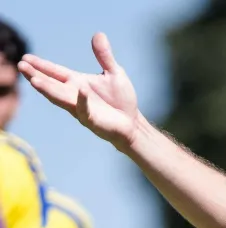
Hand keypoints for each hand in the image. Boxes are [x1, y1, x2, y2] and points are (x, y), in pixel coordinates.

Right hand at [18, 33, 140, 148]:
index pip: (56, 72)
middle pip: (52, 84)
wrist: (132, 122)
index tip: (25, 58)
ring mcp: (81, 108)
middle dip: (37, 76)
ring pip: (61, 98)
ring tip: (35, 80)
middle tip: (21, 66)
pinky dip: (83, 101)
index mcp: (78, 82)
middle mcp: (75, 95)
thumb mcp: (114, 72)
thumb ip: (104, 56)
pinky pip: (85, 110)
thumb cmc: (121, 99)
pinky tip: (81, 91)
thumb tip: (98, 34)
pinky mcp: (93, 119)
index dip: (42, 66)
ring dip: (49, 90)